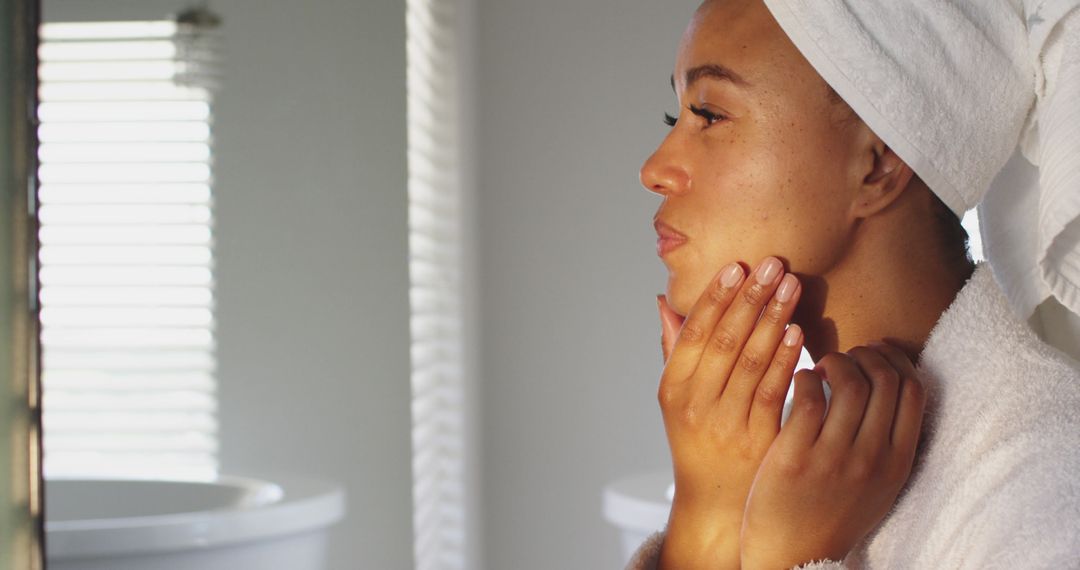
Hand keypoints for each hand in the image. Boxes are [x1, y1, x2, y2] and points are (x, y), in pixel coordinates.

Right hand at [656, 257, 804, 569]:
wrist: (716, 504)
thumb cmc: (697, 442)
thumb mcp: (676, 399)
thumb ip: (673, 350)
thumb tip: (662, 303)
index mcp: (673, 390)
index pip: (694, 333)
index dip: (715, 297)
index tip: (736, 267)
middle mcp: (696, 405)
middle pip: (724, 341)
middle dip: (750, 298)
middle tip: (772, 263)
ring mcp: (727, 424)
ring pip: (751, 361)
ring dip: (773, 319)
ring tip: (790, 285)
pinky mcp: (759, 440)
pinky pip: (774, 391)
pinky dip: (787, 358)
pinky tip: (799, 332)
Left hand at [739, 343, 926, 568]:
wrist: (795, 559)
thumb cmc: (833, 514)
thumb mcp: (878, 484)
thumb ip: (889, 441)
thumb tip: (894, 382)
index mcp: (898, 463)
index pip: (915, 391)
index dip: (897, 360)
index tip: (877, 354)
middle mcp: (872, 459)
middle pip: (884, 379)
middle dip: (865, 354)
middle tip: (845, 357)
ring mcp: (834, 459)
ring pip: (849, 383)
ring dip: (835, 361)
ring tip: (822, 366)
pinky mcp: (795, 458)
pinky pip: (809, 398)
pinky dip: (805, 377)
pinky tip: (800, 381)